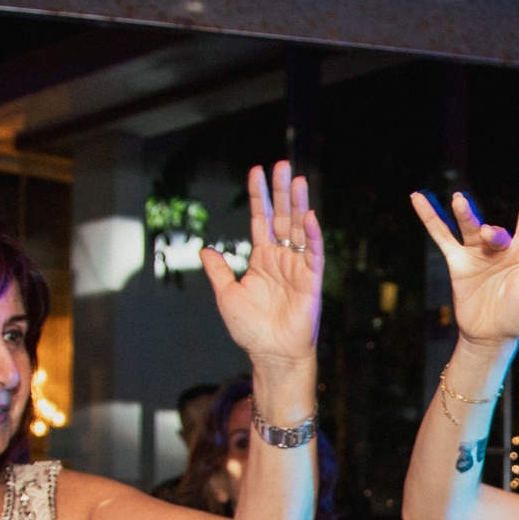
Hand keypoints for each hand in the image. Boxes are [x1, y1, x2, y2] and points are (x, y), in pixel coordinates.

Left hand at [205, 162, 322, 372]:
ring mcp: (297, 268)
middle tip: (282, 165)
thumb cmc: (250, 328)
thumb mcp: (227, 295)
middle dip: (282, 191)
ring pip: (299, 229)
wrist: (271, 354)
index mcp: (262, 258)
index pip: (261, 219)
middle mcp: (281, 258)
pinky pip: (313, 255)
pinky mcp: (311, 282)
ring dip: (299, 205)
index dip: (259, 196)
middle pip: (282, 217)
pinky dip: (313, 236)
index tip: (256, 171)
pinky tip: (309, 217)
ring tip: (298, 180)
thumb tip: (204, 248)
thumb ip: (218, 270)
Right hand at [411, 160, 518, 350]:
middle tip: (489, 236)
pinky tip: (419, 198)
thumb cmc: (518, 315)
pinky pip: (441, 235)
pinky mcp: (458, 261)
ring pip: (469, 226)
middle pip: (496, 229)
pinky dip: (430, 217)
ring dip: (465, 213)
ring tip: (459, 199)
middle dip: (492, 232)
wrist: (490, 336)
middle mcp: (501, 247)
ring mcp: (478, 252)